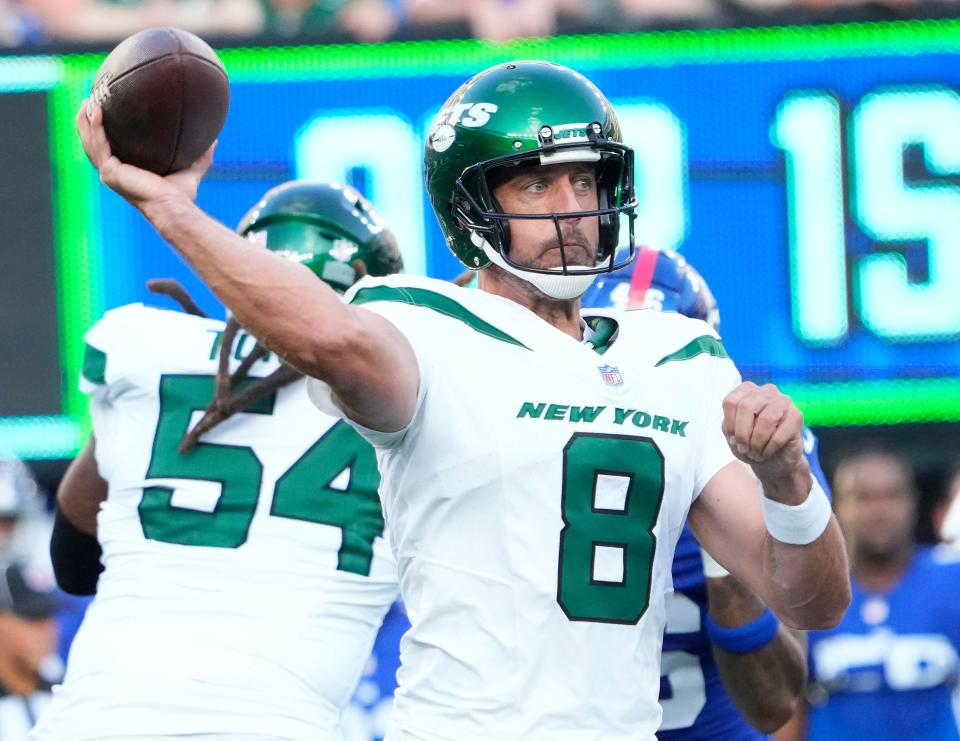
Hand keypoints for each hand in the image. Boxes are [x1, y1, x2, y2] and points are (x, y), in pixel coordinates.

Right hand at [76, 100, 214, 209]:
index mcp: (126, 172)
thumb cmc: (181, 195)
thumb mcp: (191, 170)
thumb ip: (201, 156)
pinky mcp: (111, 172)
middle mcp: (114, 173)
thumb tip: (215, 140)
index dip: (103, 132)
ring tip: (87, 101)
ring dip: (85, 122)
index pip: (109, 149)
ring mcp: (110, 174)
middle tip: (88, 101)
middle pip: (93, 144)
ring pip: (90, 143)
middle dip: (87, 123)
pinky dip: (96, 127)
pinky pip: (99, 145)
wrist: (174, 207)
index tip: (103, 112)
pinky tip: (97, 111)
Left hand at [722, 382, 808, 502]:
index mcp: (747, 390)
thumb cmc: (750, 444)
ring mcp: (784, 401)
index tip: (733, 440)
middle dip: (742, 434)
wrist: (774, 460)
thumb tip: (734, 429)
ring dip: (757, 442)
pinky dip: (769, 449)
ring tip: (755, 454)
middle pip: (746, 406)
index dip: (730, 425)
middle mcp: (766, 390)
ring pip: (765, 419)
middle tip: (744, 449)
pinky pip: (779, 434)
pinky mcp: (797, 416)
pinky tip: (766, 454)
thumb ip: (729, 426)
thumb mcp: (732, 435)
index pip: (731, 402)